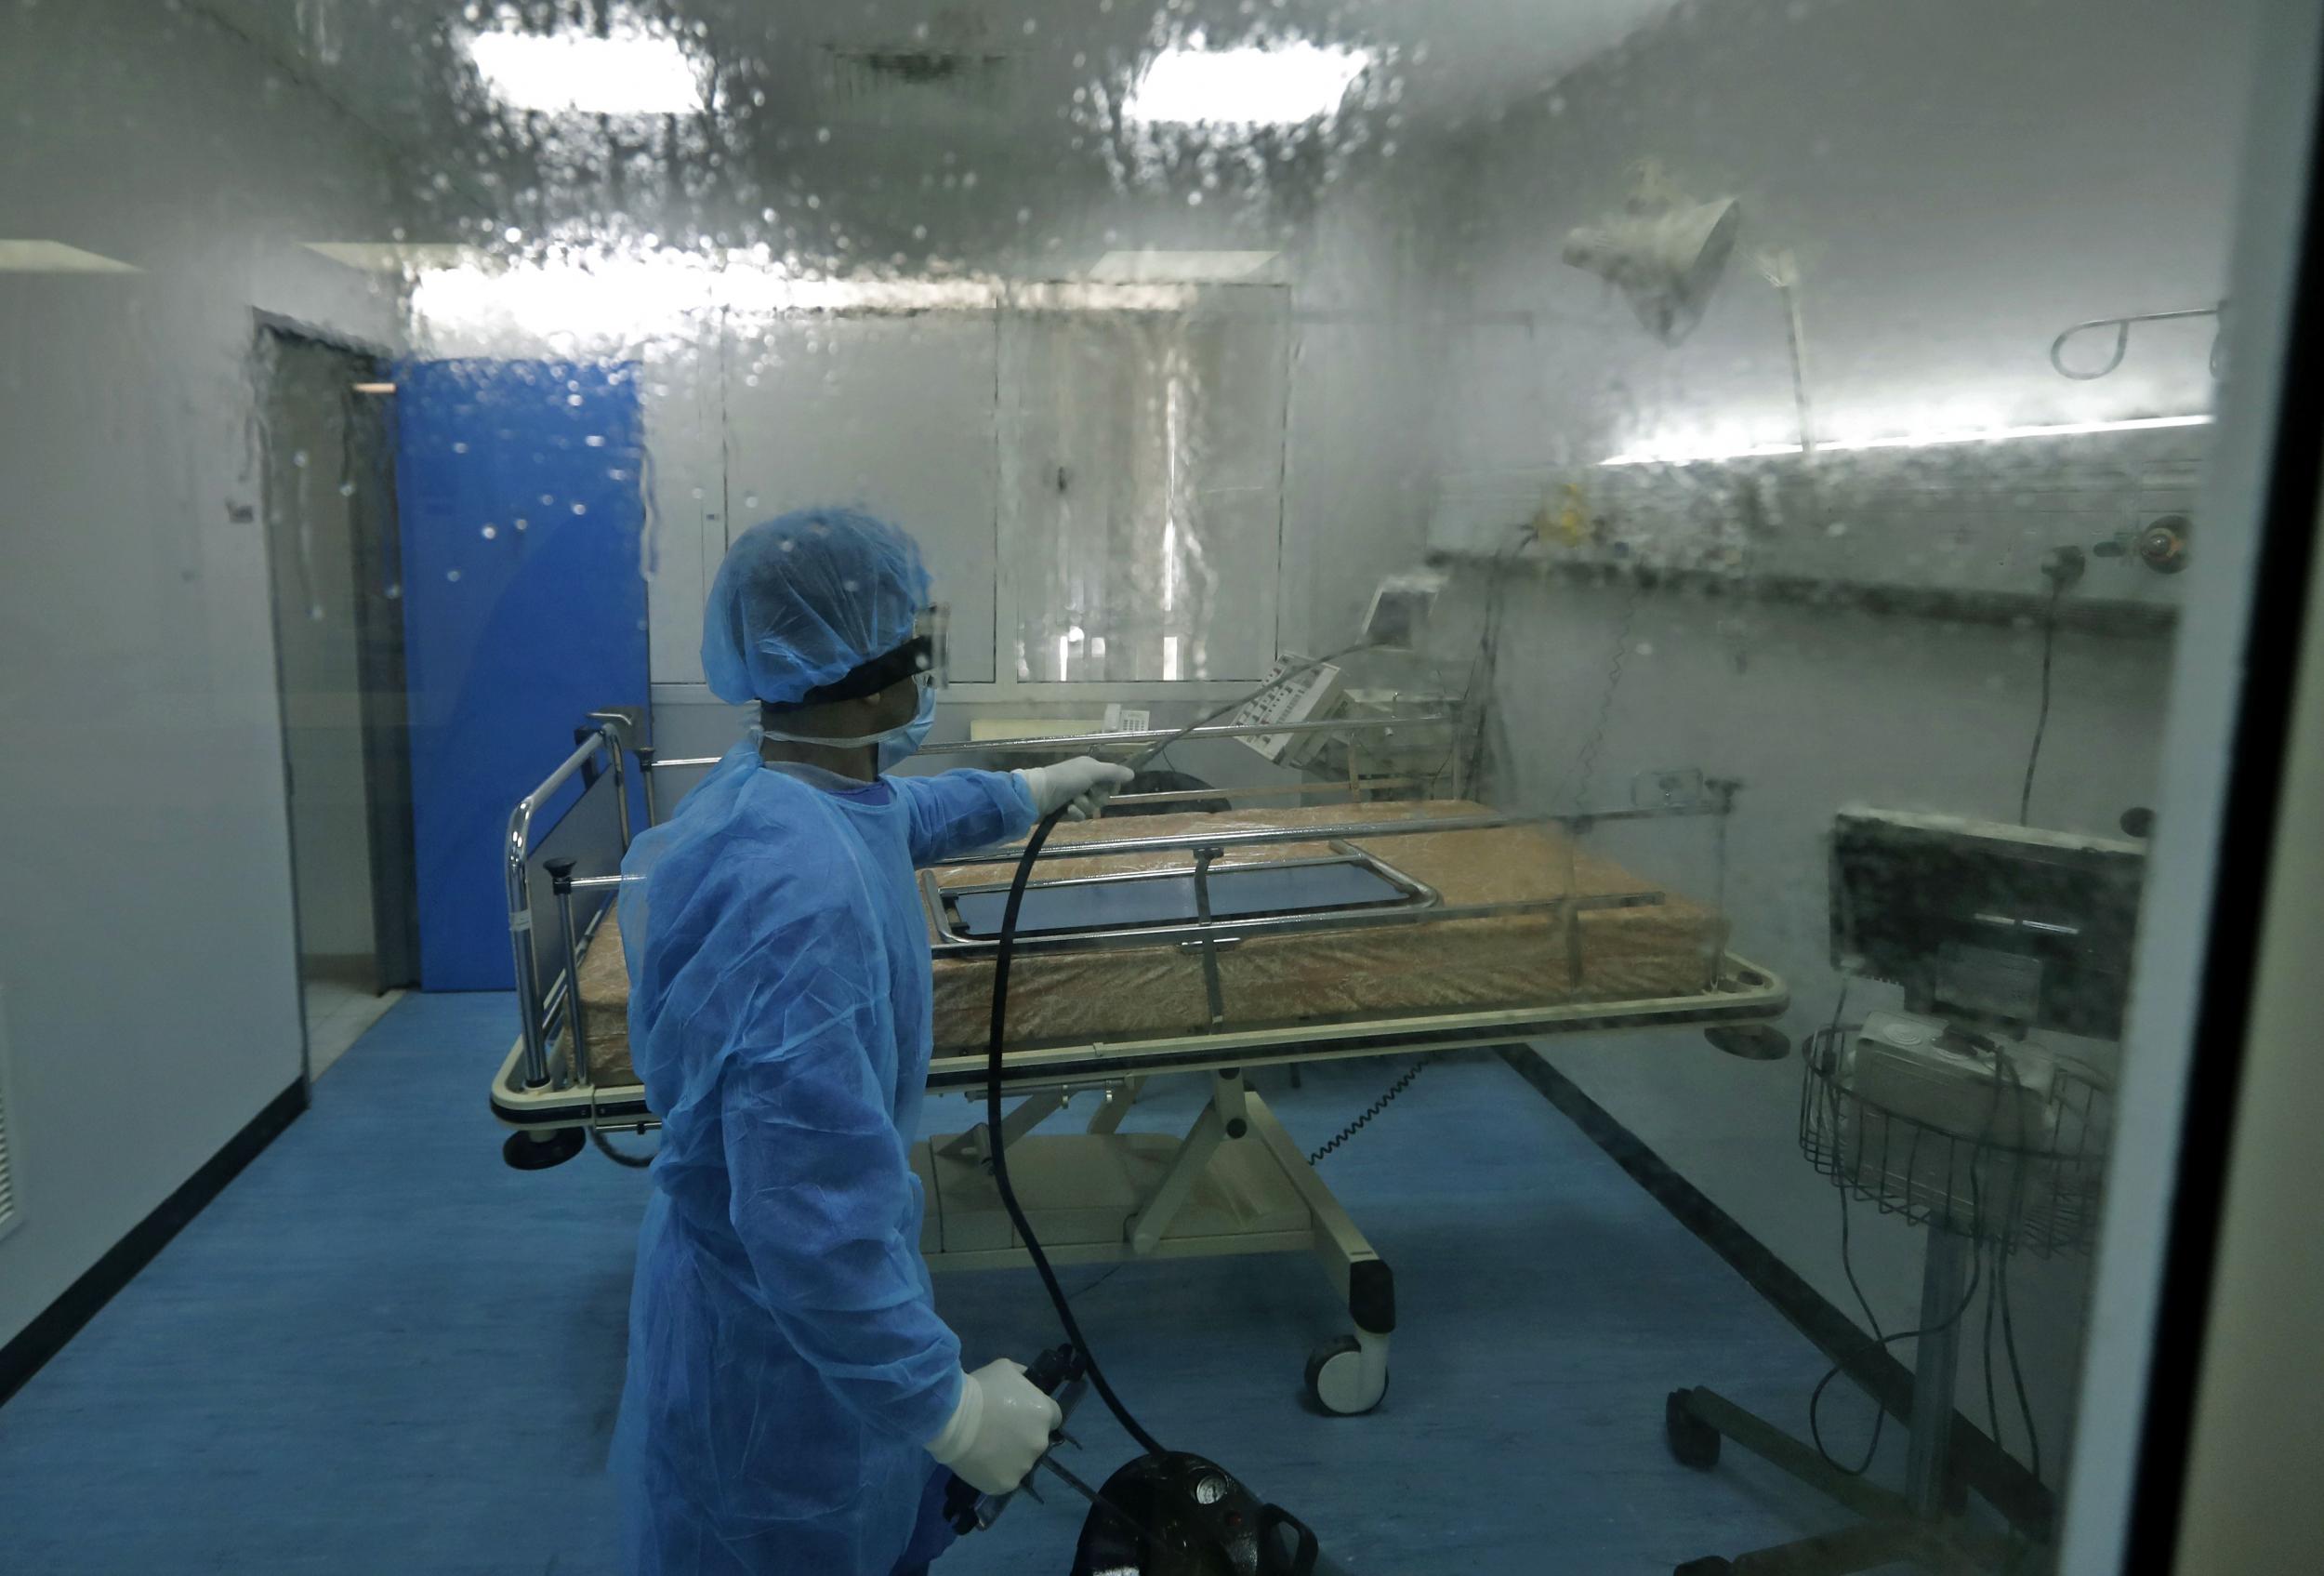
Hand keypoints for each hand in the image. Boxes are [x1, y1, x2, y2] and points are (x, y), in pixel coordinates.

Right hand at [925, 1358, 1064, 1494]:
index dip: (1037, 1415)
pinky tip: (981, 1461)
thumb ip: (1023, 1377)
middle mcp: (1039, 1442)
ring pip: (1021, 1460)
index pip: (1053, 1416)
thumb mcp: (1006, 1369)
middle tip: (1000, 1430)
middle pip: (1037, 1440)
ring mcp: (1023, 1466)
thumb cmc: (979, 1389)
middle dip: (1023, 1435)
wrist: (950, 1418)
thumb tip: (1026, 1383)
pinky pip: (1005, 1478)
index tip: (1021, 1415)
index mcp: (1044, 1413)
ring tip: (987, 1446)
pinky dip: (995, 1471)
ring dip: (1010, 1454)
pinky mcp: (1006, 1484)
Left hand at [1016, 757, 1134, 820]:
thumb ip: (1113, 772)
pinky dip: (1076, 814)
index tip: (1110, 788)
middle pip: (1103, 795)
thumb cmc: (1066, 778)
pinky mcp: (1068, 809)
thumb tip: (1132, 774)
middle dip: (1096, 798)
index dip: (1111, 786)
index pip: (1110, 779)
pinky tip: (1068, 811)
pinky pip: (1081, 815)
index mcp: (1090, 768)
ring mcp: (1075, 795)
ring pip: (1092, 806)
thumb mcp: (1092, 771)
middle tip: (1087, 794)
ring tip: (1072, 803)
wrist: (1039, 793)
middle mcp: (1084, 780)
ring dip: (1084, 806)